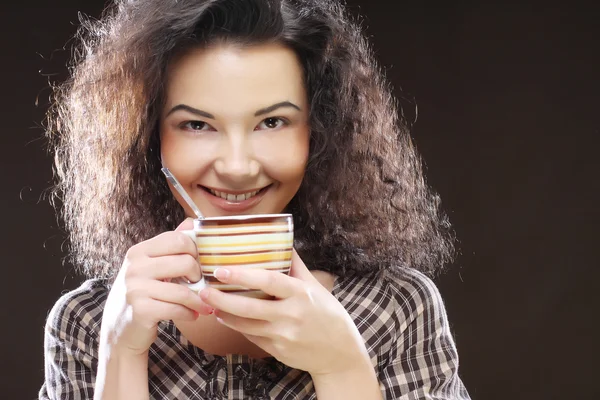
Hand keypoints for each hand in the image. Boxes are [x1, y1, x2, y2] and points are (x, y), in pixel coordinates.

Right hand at [99, 218, 213, 356]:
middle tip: (199, 285)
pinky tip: (192, 315)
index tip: (197, 264)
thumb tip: (191, 222)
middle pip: (186, 262)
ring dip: (199, 300)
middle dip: (199, 277)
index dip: (195, 251)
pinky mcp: (141, 310)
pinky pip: (177, 309)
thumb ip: (171, 244)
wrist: (120, 327)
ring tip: (203, 305)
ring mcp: (136, 288)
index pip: (179, 239)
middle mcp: (135, 267)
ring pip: (184, 290)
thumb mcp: (152, 265)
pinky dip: (190, 314)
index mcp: (139, 251)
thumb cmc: (143, 292)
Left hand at [199, 250, 370, 375]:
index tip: (221, 270)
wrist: (340, 353)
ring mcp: (283, 335)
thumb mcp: (315, 287)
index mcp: (301, 294)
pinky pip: (252, 336)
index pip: (268, 281)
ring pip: (245, 324)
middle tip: (203, 291)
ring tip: (210, 304)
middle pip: (249, 307)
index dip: (243, 275)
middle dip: (222, 299)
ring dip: (225, 314)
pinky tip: (226, 318)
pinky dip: (237, 327)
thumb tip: (282, 240)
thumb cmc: (328, 315)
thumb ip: (296, 266)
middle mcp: (291, 315)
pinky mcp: (278, 350)